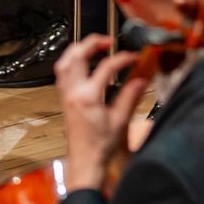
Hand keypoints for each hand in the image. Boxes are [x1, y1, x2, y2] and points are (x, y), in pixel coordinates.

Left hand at [54, 33, 147, 190]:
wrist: (85, 163)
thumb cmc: (100, 146)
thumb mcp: (120, 121)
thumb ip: (130, 96)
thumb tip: (142, 78)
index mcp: (88, 96)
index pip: (106, 67)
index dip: (122, 58)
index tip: (133, 57)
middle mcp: (73, 92)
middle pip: (76, 55)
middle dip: (92, 43)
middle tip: (108, 41)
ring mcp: (66, 95)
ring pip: (64, 62)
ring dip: (78, 50)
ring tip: (93, 47)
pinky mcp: (65, 100)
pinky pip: (62, 74)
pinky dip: (71, 62)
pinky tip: (82, 64)